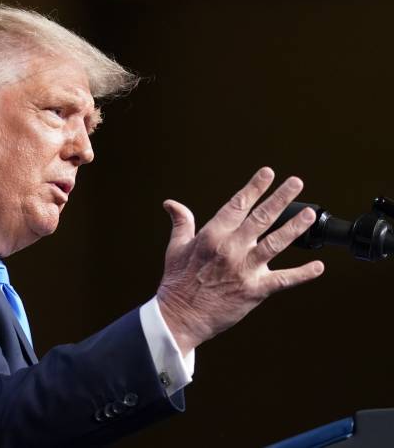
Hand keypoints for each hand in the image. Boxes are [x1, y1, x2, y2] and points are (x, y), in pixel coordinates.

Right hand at [155, 167, 324, 354]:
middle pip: (261, 218)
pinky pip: (284, 280)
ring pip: (276, 243)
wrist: (181, 316)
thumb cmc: (177, 283)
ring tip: (309, 214)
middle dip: (280, 198)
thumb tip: (171, 204)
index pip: (237, 205)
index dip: (253, 188)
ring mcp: (245, 269)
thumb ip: (181, 223)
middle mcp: (231, 249)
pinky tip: (318, 266)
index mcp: (211, 236)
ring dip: (295, 228)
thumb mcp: (175, 248)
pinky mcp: (255, 290)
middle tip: (295, 182)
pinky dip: (302, 274)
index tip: (267, 174)